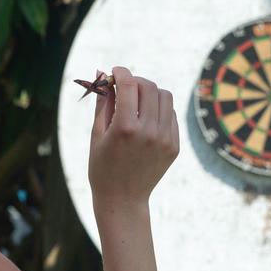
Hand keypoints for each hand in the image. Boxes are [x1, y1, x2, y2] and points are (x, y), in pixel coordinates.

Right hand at [88, 66, 179, 214]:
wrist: (123, 200)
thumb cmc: (102, 166)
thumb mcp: (97, 134)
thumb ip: (103, 102)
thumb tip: (102, 73)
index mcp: (125, 128)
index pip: (129, 85)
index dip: (121, 72)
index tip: (115, 71)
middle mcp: (148, 131)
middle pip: (149, 87)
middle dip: (135, 81)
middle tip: (125, 87)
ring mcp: (165, 139)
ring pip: (165, 97)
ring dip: (150, 93)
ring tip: (137, 102)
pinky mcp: (174, 146)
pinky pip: (171, 115)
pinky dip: (159, 109)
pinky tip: (146, 119)